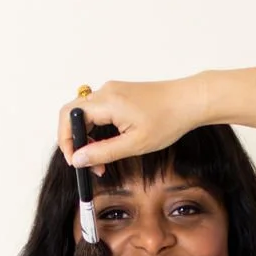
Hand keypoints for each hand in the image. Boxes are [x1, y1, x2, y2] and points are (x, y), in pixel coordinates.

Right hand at [55, 79, 204, 167]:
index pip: (69, 117)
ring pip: (85, 114)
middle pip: (73, 115)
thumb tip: (78, 160)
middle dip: (76, 142)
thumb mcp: (134, 144)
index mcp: (107, 102)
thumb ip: (103, 153)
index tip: (75, 161)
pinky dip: (96, 129)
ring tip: (102, 160)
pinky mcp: (118, 93)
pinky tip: (108, 144)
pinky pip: (96, 110)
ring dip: (87, 137)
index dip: (66, 141)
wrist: (189, 101)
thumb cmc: (168, 119)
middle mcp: (105, 91)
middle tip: (89, 165)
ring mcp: (112, 90)